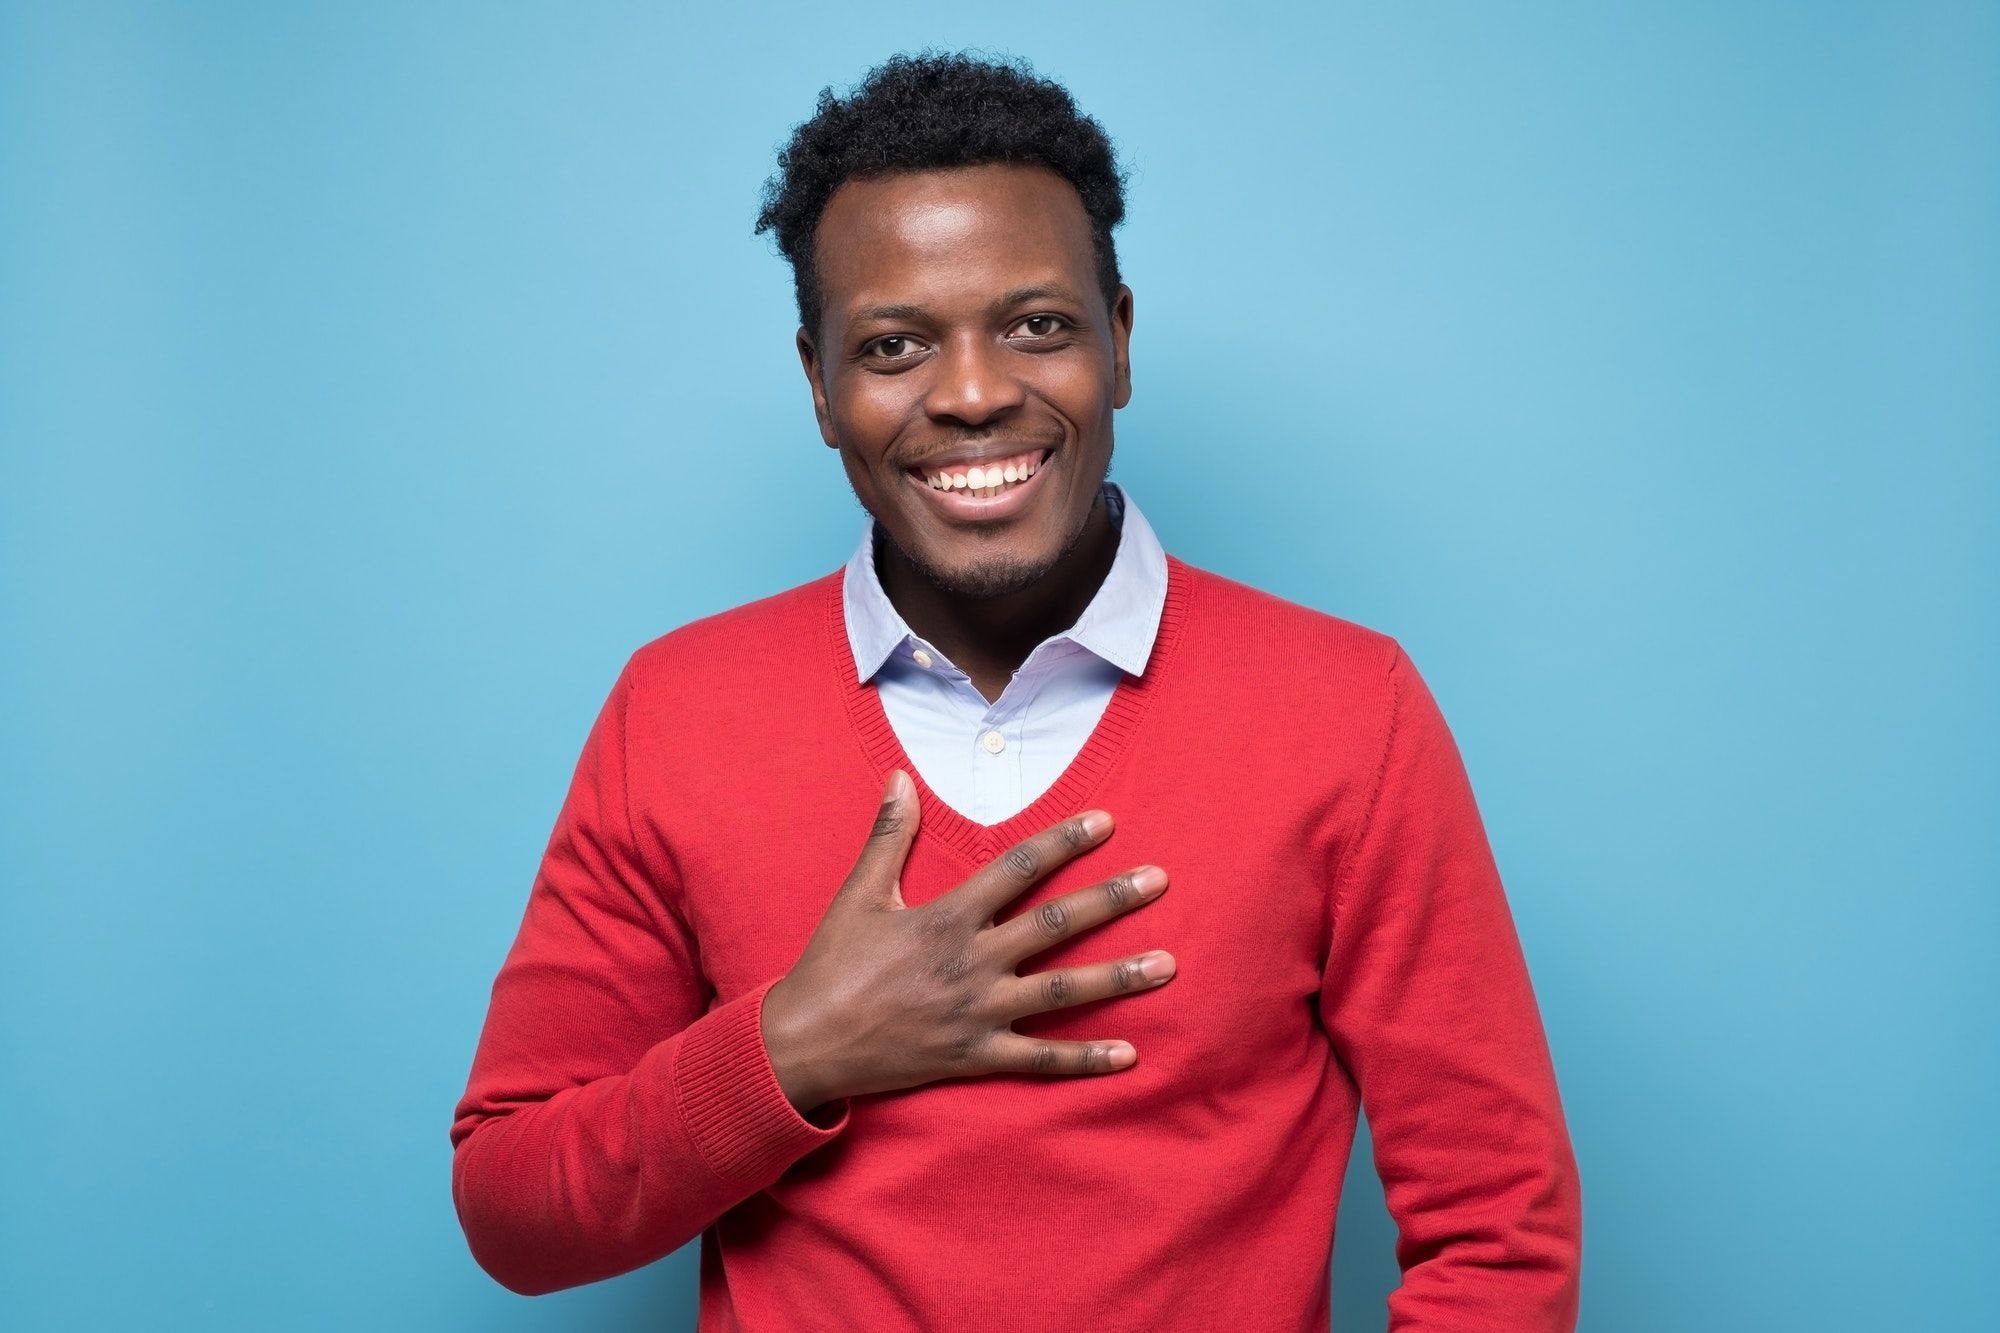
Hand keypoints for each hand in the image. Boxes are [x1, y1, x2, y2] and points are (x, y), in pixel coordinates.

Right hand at [759, 769, 1174, 1112]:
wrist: (804, 1043)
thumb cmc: (831, 966)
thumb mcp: (859, 894)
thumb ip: (889, 836)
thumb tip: (900, 777)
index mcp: (947, 917)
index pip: (1018, 868)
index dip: (1064, 841)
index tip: (1106, 822)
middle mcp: (972, 962)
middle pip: (1056, 924)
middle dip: (1112, 900)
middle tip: (1160, 880)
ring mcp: (978, 1012)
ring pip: (1062, 991)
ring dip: (1118, 977)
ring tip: (1167, 963)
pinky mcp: (975, 1057)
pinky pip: (1039, 1060)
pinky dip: (1085, 1060)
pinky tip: (1129, 1054)